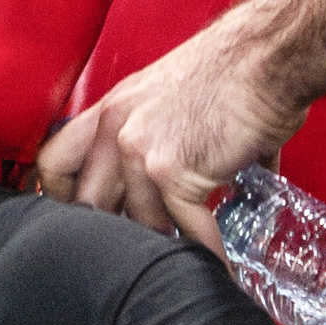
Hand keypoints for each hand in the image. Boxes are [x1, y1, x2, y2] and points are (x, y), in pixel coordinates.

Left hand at [38, 14, 308, 248]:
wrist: (270, 55)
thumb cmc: (237, 70)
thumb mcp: (174, 97)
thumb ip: (165, 142)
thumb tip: (191, 186)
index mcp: (112, 109)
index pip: (55, 164)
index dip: (64, 202)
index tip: (87, 224)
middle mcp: (115, 128)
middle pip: (88, 205)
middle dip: (115, 236)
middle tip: (141, 255)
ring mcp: (140, 151)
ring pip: (139, 224)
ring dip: (167, 246)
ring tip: (185, 262)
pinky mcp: (174, 172)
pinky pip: (184, 230)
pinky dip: (206, 254)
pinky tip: (218, 269)